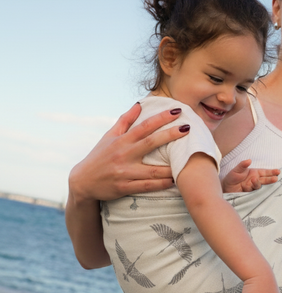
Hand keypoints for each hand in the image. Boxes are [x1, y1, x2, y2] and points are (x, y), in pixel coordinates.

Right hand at [69, 103, 189, 201]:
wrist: (82, 182)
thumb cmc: (99, 156)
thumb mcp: (109, 136)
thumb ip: (125, 121)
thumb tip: (139, 104)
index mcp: (122, 141)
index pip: (144, 126)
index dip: (161, 118)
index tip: (177, 111)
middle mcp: (124, 155)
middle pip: (151, 143)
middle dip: (170, 135)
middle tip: (187, 128)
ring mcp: (125, 172)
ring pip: (152, 170)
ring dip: (171, 166)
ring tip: (188, 160)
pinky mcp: (124, 188)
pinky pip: (147, 186)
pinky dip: (161, 184)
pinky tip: (174, 181)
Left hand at [221, 160, 279, 192]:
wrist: (225, 188)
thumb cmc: (231, 177)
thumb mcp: (236, 170)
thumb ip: (242, 165)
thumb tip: (249, 160)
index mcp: (254, 173)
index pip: (264, 172)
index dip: (271, 172)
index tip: (278, 171)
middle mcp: (255, 180)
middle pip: (265, 180)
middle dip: (270, 179)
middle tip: (275, 179)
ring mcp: (252, 187)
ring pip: (258, 186)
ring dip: (257, 183)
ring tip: (253, 179)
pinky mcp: (249, 194)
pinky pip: (253, 192)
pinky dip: (252, 190)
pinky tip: (250, 188)